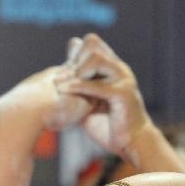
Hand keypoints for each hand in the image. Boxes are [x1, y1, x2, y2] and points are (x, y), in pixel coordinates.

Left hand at [54, 33, 151, 156]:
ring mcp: (123, 79)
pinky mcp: (123, 95)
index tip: (63, 72)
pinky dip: (79, 87)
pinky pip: (99, 85)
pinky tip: (65, 90)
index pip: (91, 41)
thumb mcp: (86, 101)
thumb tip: (55, 78)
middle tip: (60, 79)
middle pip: (92, 43)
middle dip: (73, 60)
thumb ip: (76, 87)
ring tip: (62, 86)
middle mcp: (118, 68)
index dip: (74, 53)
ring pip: (97, 59)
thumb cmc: (107, 124)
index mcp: (111, 67)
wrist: (129, 143)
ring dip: (76, 71)